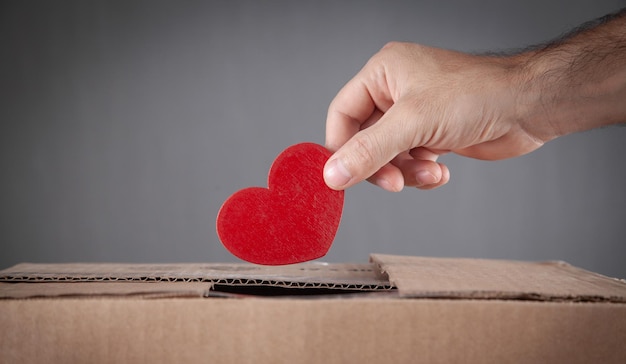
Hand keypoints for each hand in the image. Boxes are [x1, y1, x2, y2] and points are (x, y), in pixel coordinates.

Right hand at [323, 42, 544, 191]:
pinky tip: (441, 171)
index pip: (342, 115)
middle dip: (382, 165)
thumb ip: (369, 151)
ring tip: (430, 171)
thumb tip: (332, 175)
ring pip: (388, 156)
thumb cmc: (477, 95)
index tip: (344, 177)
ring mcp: (415, 114)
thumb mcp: (414, 124)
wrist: (527, 107)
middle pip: (365, 140)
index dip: (340, 148)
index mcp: (383, 73)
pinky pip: (410, 162)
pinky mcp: (432, 133)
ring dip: (407, 172)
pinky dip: (423, 172)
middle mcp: (395, 91)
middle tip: (394, 183)